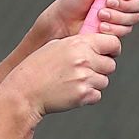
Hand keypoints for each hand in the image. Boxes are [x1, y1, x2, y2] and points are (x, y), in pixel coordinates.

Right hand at [1, 32, 121, 120]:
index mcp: (79, 44)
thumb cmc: (37, 68)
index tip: (107, 53)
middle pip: (111, 65)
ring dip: (93, 83)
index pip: (113, 43)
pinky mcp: (83, 95)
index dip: (112, 49)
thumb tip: (97, 45)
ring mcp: (85, 78)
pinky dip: (88, 96)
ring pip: (104, 81)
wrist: (25, 91)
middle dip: (101, 68)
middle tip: (85, 71)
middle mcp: (84, 60)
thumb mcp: (55, 46)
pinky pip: (97, 95)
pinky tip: (71, 91)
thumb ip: (78, 44)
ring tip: (73, 82)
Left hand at [34, 0, 138, 42]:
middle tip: (108, 2)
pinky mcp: (118, 29)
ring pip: (135, 17)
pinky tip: (99, 26)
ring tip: (99, 14)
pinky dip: (113, 29)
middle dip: (126, 5)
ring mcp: (124, 13)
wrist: (63, 22)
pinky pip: (126, 30)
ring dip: (117, 17)